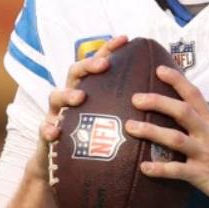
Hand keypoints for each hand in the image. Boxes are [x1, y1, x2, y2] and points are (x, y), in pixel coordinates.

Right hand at [29, 35, 128, 182]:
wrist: (63, 168)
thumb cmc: (95, 142)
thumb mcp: (113, 122)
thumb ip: (130, 108)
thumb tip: (163, 97)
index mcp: (90, 91)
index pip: (98, 64)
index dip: (108, 49)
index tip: (125, 39)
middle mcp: (70, 98)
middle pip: (74, 73)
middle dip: (88, 65)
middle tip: (103, 65)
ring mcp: (57, 114)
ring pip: (55, 97)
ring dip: (67, 94)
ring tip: (80, 97)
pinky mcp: (47, 134)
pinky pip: (44, 129)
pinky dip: (48, 128)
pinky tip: (54, 132)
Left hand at [125, 64, 208, 207]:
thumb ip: (203, 126)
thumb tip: (181, 119)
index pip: (195, 95)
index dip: (177, 80)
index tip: (159, 69)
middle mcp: (208, 134)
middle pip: (182, 111)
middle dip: (158, 102)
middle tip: (135, 98)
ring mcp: (205, 154)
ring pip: (176, 138)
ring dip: (152, 132)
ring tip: (130, 128)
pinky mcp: (203, 175)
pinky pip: (178, 171)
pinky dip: (160, 169)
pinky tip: (143, 168)